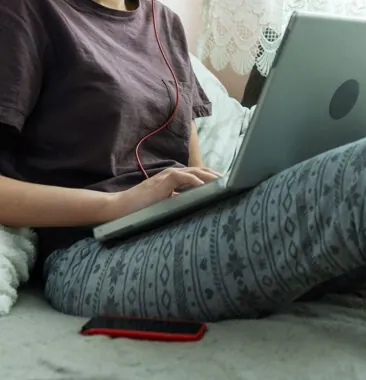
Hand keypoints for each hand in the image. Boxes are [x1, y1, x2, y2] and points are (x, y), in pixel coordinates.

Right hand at [106, 167, 220, 221]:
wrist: (120, 207)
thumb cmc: (141, 208)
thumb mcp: (164, 203)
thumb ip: (178, 200)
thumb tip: (195, 204)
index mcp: (175, 179)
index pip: (198, 176)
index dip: (212, 178)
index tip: (225, 184)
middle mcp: (174, 174)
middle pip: (201, 172)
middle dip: (216, 176)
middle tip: (231, 182)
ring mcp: (169, 176)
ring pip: (196, 172)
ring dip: (211, 177)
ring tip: (224, 182)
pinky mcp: (164, 180)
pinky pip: (184, 178)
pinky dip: (196, 181)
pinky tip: (206, 187)